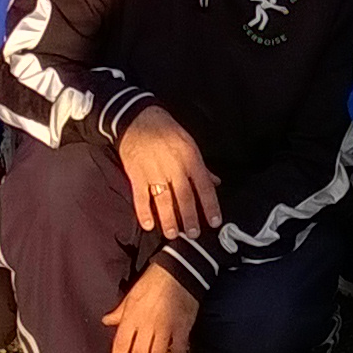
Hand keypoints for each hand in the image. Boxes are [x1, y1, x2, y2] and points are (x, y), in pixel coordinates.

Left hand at [104, 263, 198, 352]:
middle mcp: (147, 325)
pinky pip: (178, 350)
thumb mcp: (131, 295)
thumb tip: (106, 320)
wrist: (178, 272)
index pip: (121, 343)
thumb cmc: (153, 281)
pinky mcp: (181, 328)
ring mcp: (165, 328)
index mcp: (132, 316)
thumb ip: (120, 311)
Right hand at [117, 104, 222, 239]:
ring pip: (163, 200)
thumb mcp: (190, 145)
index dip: (210, 206)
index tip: (215, 222)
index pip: (204, 187)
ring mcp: (154, 171)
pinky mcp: (137, 174)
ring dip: (168, 219)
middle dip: (189, 218)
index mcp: (190, 159)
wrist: (139, 118)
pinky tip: (148, 225)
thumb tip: (216, 183)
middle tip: (193, 234)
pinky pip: (141, 196)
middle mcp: (174, 167)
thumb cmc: (168, 131)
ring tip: (173, 234)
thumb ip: (202, 167)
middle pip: (184, 197)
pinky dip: (144, 211)